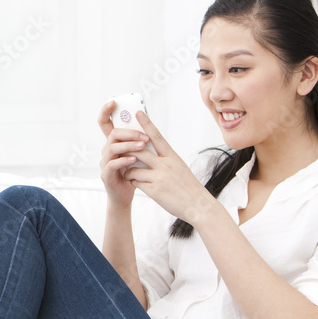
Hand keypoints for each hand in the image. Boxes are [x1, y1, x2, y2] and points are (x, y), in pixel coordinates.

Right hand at [97, 100, 149, 208]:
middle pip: (112, 134)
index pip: (105, 123)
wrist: (126, 194)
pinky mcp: (106, 175)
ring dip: (129, 145)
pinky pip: (112, 164)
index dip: (106, 111)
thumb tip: (148, 123)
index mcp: (113, 143)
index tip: (113, 102)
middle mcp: (106, 151)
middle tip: (144, 136)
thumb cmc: (133, 173)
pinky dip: (124, 160)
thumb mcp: (136, 153)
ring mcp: (104, 163)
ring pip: (112, 148)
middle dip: (129, 132)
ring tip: (142, 146)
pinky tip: (134, 160)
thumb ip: (138, 140)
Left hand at [118, 111, 217, 225]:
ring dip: (127, 170)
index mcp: (172, 156)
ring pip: (134, 167)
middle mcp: (166, 164)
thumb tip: (151, 153)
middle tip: (120, 150)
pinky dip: (133, 181)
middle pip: (140, 151)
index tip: (138, 113)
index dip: (147, 124)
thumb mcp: (179, 167)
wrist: (197, 205)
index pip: (157, 136)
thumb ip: (165, 160)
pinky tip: (135, 184)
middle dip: (127, 150)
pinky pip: (136, 182)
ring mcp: (159, 177)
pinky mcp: (154, 190)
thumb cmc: (187, 186)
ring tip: (127, 172)